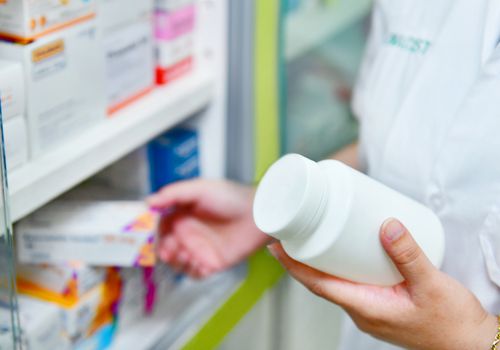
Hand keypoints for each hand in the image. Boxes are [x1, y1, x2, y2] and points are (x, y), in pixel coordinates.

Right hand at [147, 179, 268, 277]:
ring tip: (186, 253)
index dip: (150, 232)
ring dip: (177, 261)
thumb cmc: (231, 197)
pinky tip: (200, 263)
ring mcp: (199, 249)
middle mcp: (188, 233)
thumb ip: (173, 194)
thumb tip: (148, 201)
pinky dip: (192, 271)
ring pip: (176, 263)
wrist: (259, 213)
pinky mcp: (212, 263)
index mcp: (182, 215)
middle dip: (162, 250)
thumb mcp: (200, 188)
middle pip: (163, 248)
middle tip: (169, 247)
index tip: (145, 234)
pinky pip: (195, 274)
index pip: (158, 227)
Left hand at [269, 219, 497, 349]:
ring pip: (337, 285)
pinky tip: (347, 254)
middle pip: (322, 283)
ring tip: (313, 238)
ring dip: (321, 264)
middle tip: (291, 235)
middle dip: (302, 261)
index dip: (294, 266)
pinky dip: (342, 269)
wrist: (470, 346)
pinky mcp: (380, 308)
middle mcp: (362, 312)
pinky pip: (352, 286)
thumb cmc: (452, 324)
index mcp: (366, 308)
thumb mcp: (431, 285)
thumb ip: (409, 254)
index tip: (276, 248)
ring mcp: (370, 311)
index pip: (318, 285)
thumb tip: (387, 225)